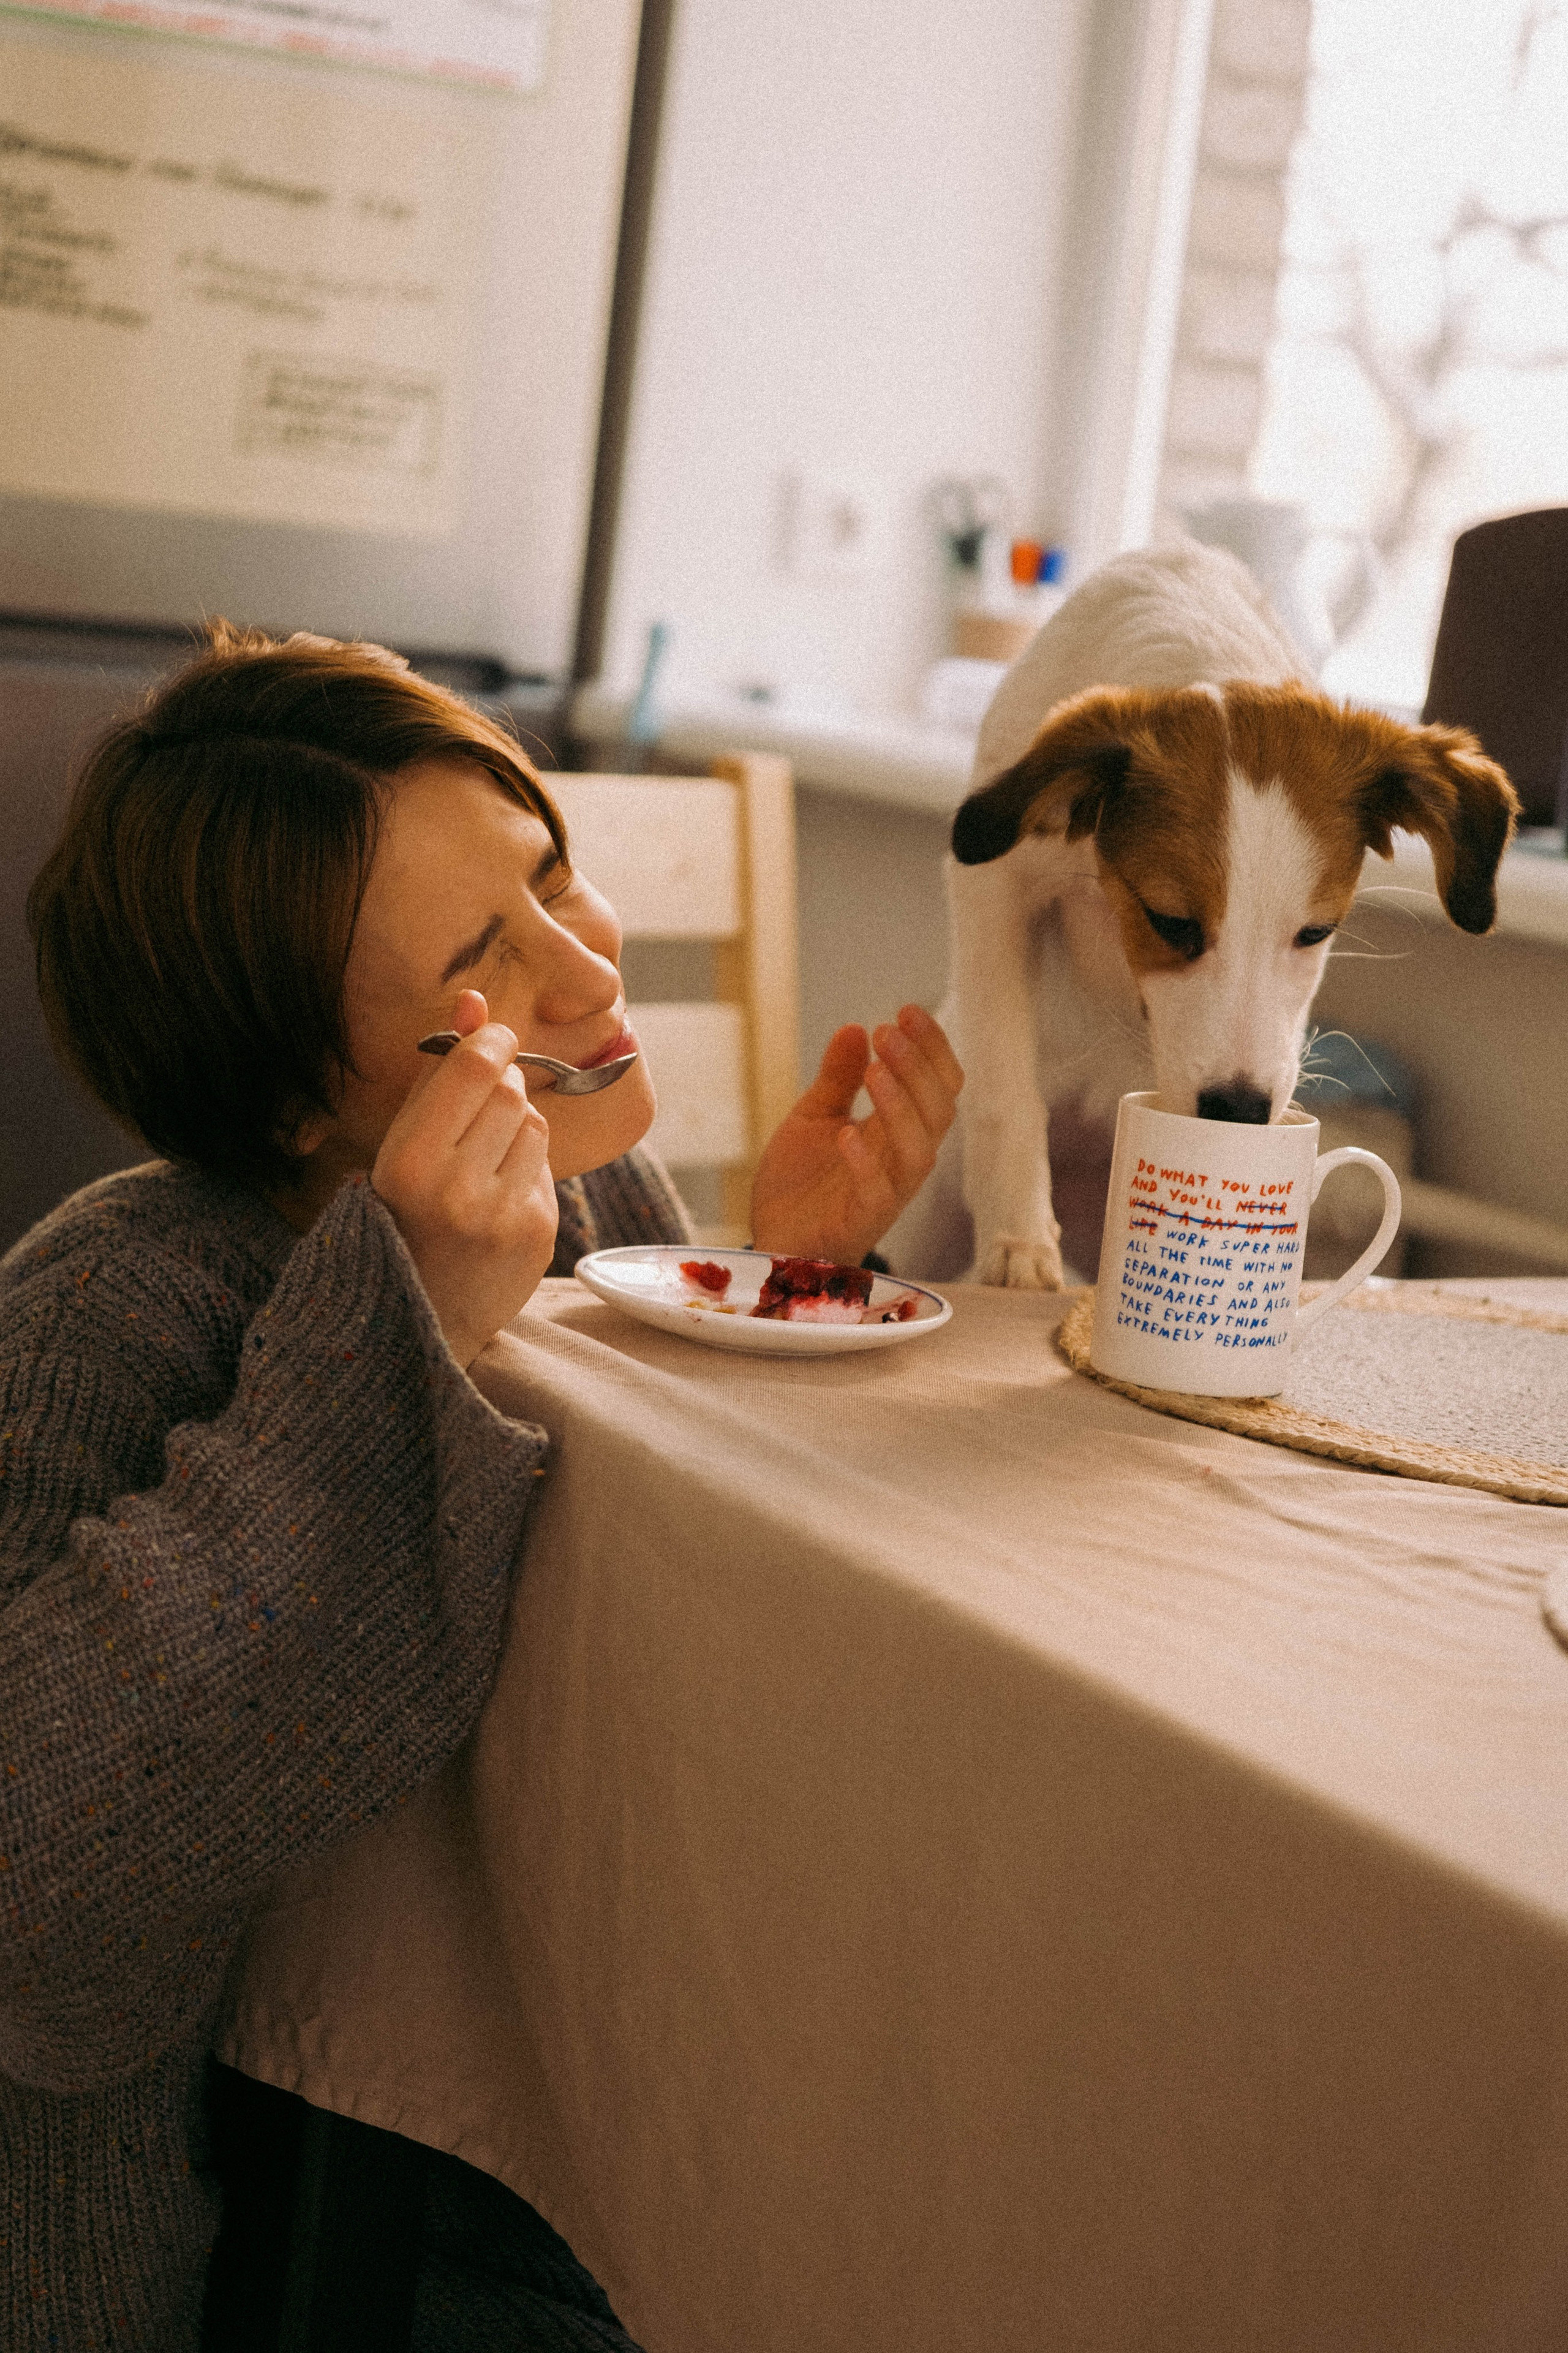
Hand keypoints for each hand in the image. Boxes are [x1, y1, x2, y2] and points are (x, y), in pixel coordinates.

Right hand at [371, 990, 557, 1366]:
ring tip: (482, 1164)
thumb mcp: (401, 1143)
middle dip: (499, 1089)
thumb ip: (438, 1073)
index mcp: (407, 1163)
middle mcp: (455, 1190)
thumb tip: (475, 1001)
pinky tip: (498, 1196)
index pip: (472, 1069)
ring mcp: (502, 1215)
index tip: (492, 1040)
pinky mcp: (539, 1232)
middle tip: (475, 1118)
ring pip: (536, 1123)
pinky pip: (547, 1164)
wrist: (424, 1313)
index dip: (491, 1042)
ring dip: (516, 1129)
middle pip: (509, 1091)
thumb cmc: (404, 1214)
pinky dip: (528, 1168)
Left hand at [750, 1006, 962, 1265]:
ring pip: (919, 1151)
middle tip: (887, 1031)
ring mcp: (886, 1193)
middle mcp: (901, 1160)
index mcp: (896, 1131)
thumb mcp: (813, 1118)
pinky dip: (866, 1164)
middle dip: (918, 1067)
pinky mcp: (860, 1223)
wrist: (772, 1241)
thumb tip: (855, 1027)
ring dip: (902, 1108)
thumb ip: (838, 1078)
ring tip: (876, 1070)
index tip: (907, 1010)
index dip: (932, 1048)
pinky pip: (879, 1194)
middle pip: (939, 1112)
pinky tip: (846, 1134)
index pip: (938, 1085)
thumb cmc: (801, 1185)